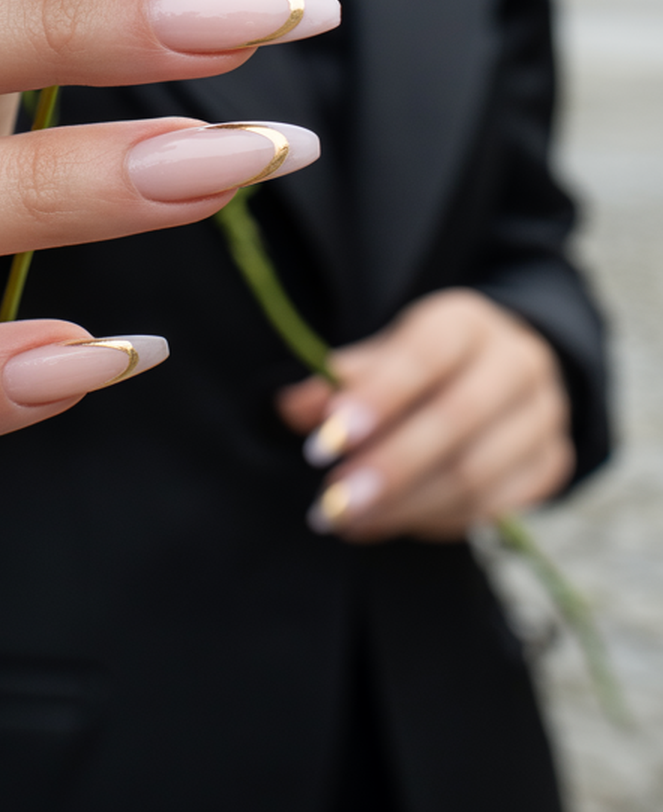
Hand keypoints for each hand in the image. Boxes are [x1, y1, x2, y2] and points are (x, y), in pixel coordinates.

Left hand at [276, 289, 573, 539]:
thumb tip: (293, 408)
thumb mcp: (383, 353)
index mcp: (467, 321)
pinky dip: (437, 522)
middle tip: (332, 503)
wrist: (500, 369)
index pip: (425, 355)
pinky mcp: (552, 464)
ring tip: (348, 522)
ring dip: (405, 507)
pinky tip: (393, 523)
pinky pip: (495, 508)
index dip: (377, 399)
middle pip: (456, 421)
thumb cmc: (424, 363)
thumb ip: (341, 379)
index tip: (326, 443)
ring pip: (476, 474)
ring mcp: (543, 416)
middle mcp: (517, 361)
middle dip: (389, 469)